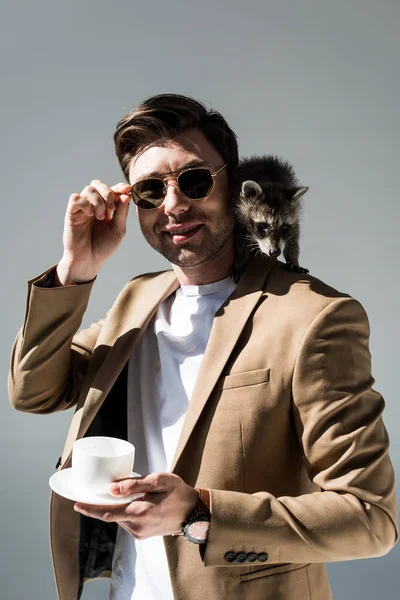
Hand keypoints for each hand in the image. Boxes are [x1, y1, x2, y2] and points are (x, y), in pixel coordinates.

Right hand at [56, 179, 131, 284]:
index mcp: (106, 208)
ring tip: (101, 217)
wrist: (89, 260)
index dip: (119, 187)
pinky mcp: (72, 213)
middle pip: (98, 184)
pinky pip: (75, 198)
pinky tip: (90, 215)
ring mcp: (82, 208)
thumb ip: (122, 212)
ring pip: (88, 189)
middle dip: (108, 192)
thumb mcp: (118, 229)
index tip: (127, 189)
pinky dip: (85, 203)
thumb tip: (126, 194)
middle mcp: (93, 205)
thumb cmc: (104, 247)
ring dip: (98, 201)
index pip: (112, 190)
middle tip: (112, 208)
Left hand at [74, 472, 198, 539]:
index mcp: (139, 512)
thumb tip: (112, 489)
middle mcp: (136, 526)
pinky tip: (133, 502)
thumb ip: (135, 484)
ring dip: (116, 506)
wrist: (195, 513)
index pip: (107, 512)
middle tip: (95, 492)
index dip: (90, 509)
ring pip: (119, 517)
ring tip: (124, 492)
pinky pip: (127, 521)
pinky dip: (125, 511)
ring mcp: (139, 532)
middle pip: (111, 514)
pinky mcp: (142, 534)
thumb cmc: (178, 493)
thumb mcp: (159, 481)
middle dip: (102, 504)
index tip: (76, 504)